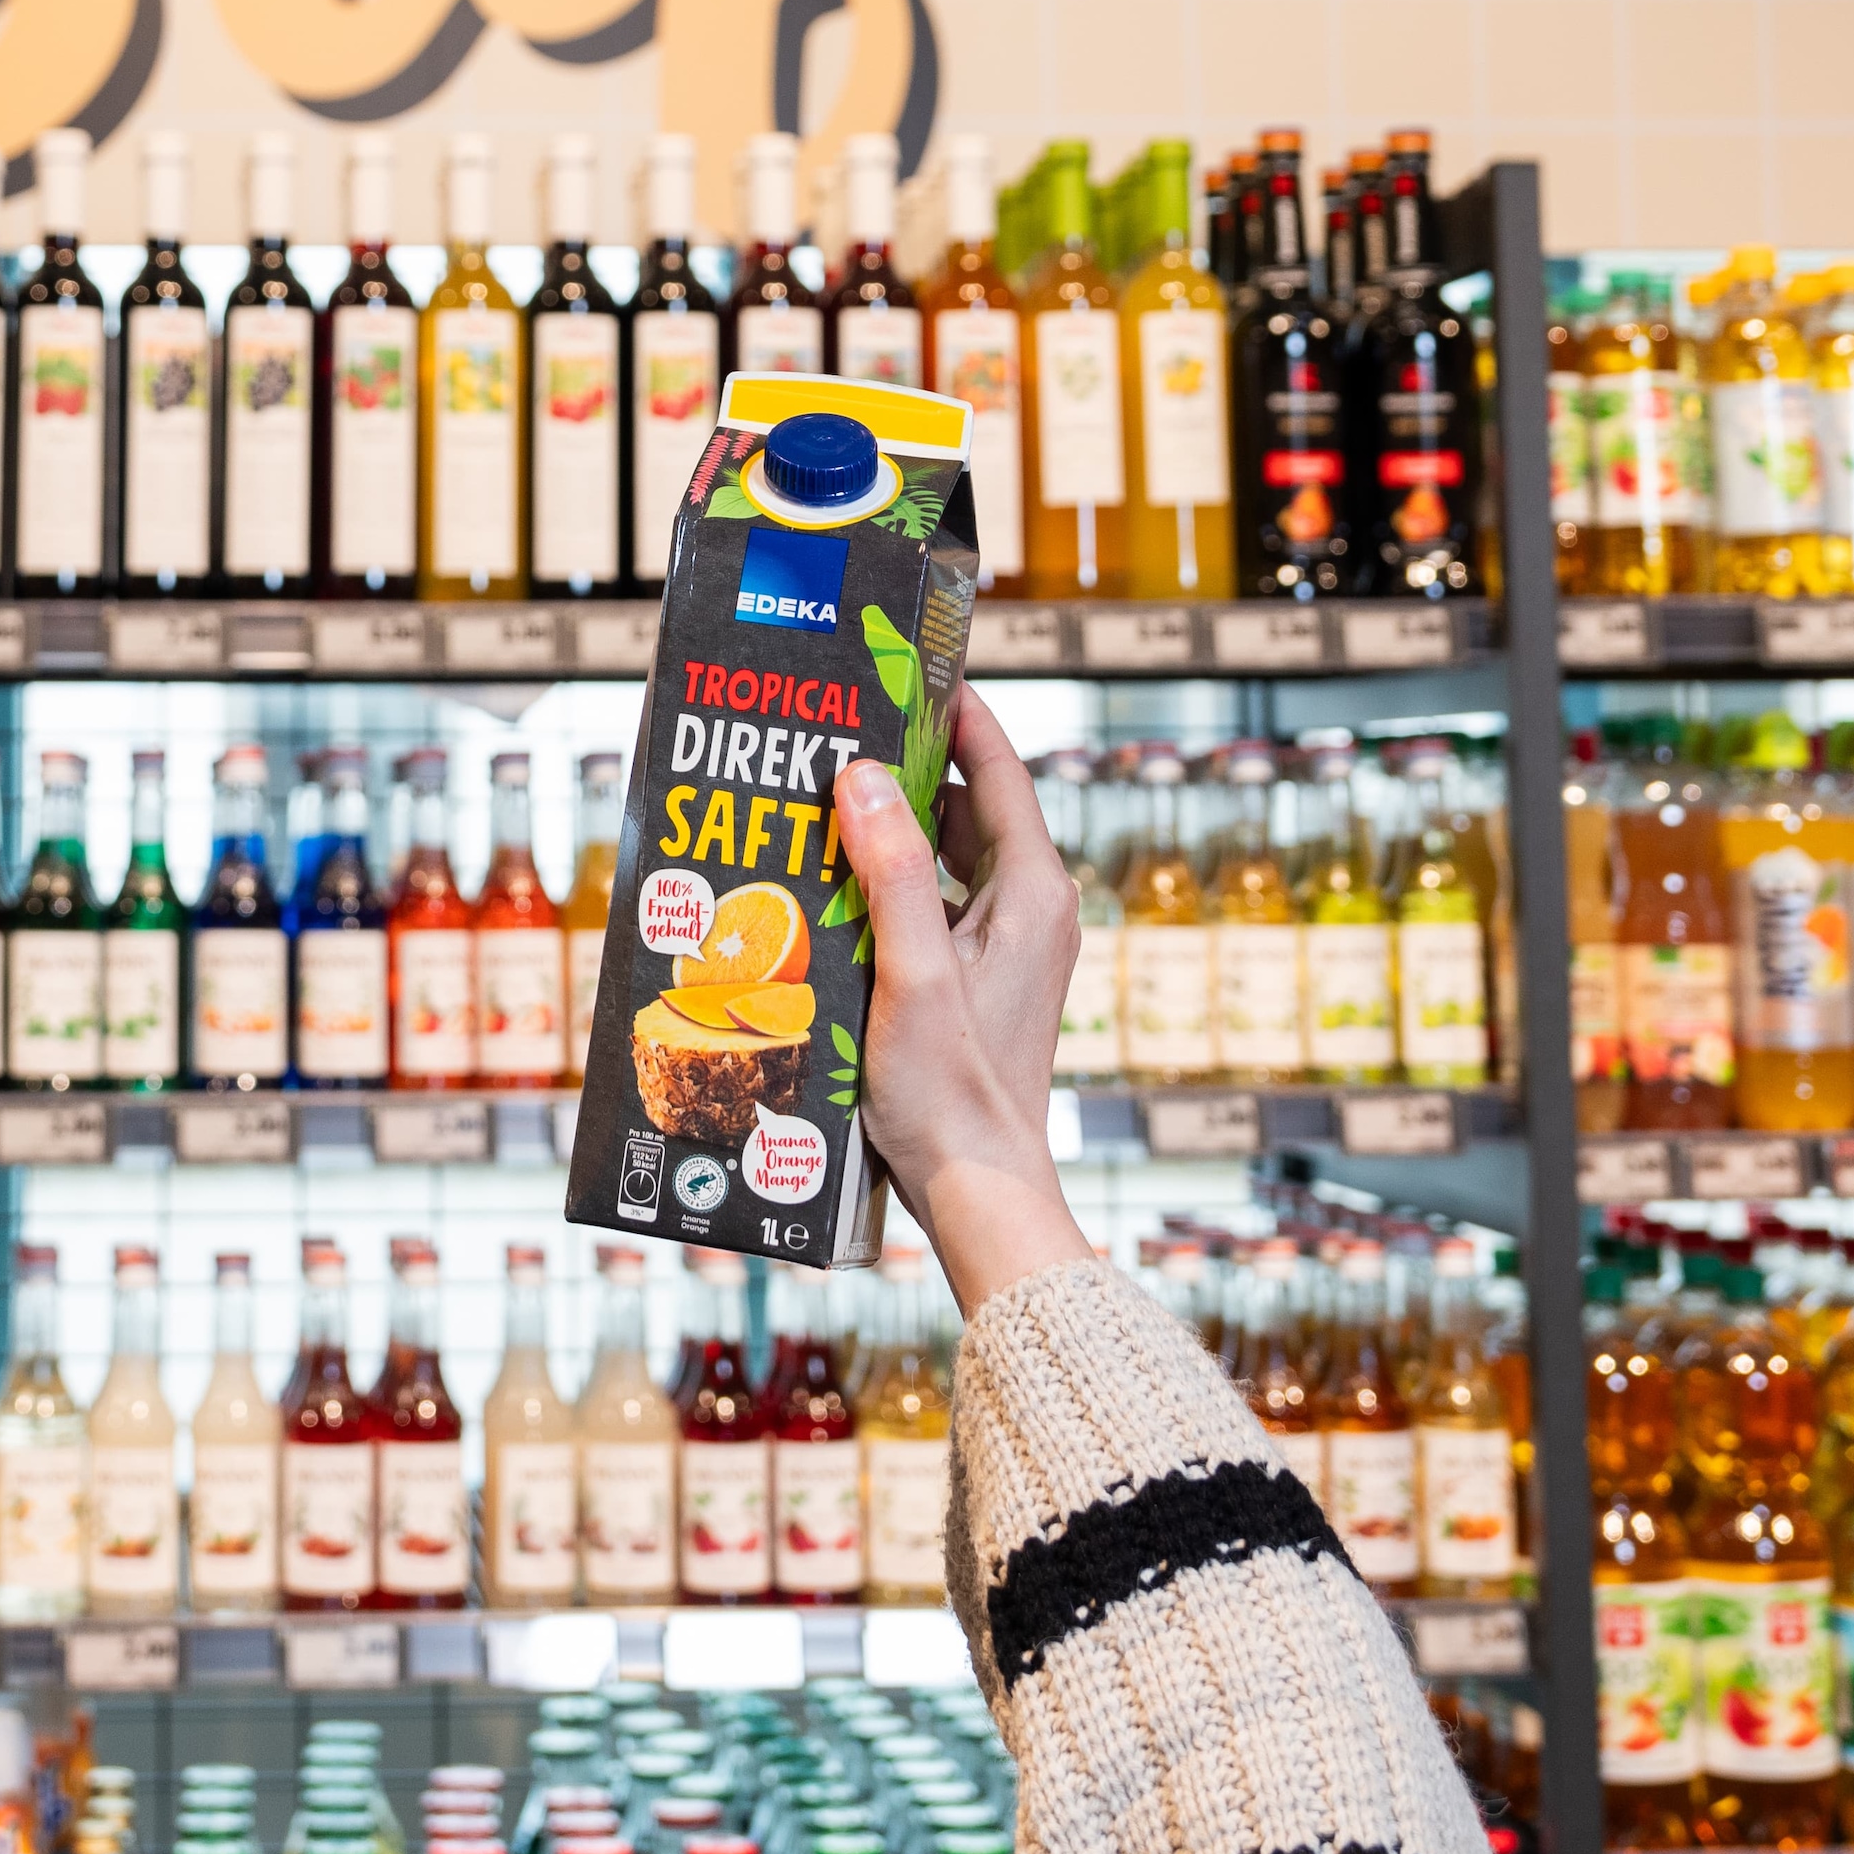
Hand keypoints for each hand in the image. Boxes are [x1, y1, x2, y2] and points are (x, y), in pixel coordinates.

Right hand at [836, 692, 1089, 1310]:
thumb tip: (863, 776)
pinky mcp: (979, 981)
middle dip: (905, 770)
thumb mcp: (912, 972)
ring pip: (947, 859)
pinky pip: (935, 906)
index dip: (956, 712)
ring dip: (890, 833)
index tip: (908, 665)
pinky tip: (830, 891)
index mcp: (1034, 893)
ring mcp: (1009, 947)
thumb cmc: (952, 1093)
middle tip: (836, 731)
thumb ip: (893, 871)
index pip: (999, 770)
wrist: (979, 1189)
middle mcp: (1031, 910)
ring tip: (818, 803)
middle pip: (968, 808)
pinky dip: (890, 887)